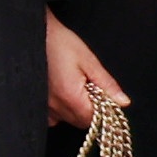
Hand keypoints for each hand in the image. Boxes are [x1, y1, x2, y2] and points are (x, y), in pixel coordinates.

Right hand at [40, 12, 125, 128]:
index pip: (95, 119)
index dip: (104, 111)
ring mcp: (43, 105)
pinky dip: (60, 112)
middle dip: (91, 112)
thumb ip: (107, 84)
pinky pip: (51, 118)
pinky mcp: (36, 102)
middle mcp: (55, 106)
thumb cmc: (59, 42)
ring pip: (66, 120)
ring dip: (76, 112)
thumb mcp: (88, 60)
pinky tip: (63, 96)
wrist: (34, 33)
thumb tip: (123, 102)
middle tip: (92, 90)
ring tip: (77, 91)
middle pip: (80, 123)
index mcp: (71, 96)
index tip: (106, 98)